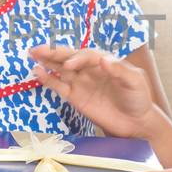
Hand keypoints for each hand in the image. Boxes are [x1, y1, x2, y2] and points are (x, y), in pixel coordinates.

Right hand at [29, 45, 156, 137]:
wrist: (136, 123)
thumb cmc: (138, 99)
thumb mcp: (135, 82)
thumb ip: (120, 70)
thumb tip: (103, 60)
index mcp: (105, 61)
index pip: (87, 55)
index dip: (77, 58)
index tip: (70, 65)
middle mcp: (90, 69)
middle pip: (69, 57)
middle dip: (54, 52)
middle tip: (39, 49)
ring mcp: (81, 83)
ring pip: (60, 68)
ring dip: (47, 61)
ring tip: (33, 54)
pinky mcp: (75, 97)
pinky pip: (59, 86)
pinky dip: (48, 80)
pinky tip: (37, 72)